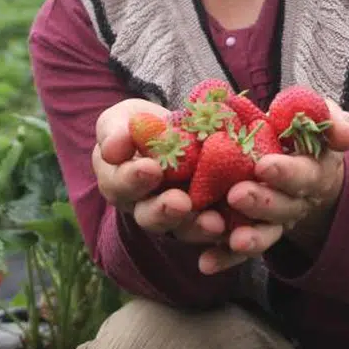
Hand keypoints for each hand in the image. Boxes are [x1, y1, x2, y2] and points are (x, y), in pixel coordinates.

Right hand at [92, 98, 225, 244]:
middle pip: (150, 216)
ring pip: (182, 228)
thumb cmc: (140, 124)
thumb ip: (115, 132)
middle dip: (165, 211)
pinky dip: (224, 227)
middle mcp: (144, 205)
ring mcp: (177, 214)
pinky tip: (235, 222)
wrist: (175, 129)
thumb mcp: (122, 119)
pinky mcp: (205, 214)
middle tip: (180, 202)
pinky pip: (213, 227)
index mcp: (119, 182)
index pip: (119, 185)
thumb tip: (113, 148)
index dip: (133, 179)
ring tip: (213, 222)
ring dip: (197, 227)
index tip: (151, 168)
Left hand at [198, 98, 348, 274]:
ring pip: (265, 234)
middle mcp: (296, 202)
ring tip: (225, 235)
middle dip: (261, 203)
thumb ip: (334, 122)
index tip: (264, 166)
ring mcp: (275, 221)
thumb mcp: (325, 120)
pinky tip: (206, 263)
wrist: (303, 164)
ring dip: (248, 238)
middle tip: (236, 194)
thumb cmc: (308, 135)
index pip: (304, 175)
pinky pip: (240, 251)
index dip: (286, 173)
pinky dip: (225, 258)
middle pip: (282, 208)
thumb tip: (344, 135)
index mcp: (314, 172)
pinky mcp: (253, 232)